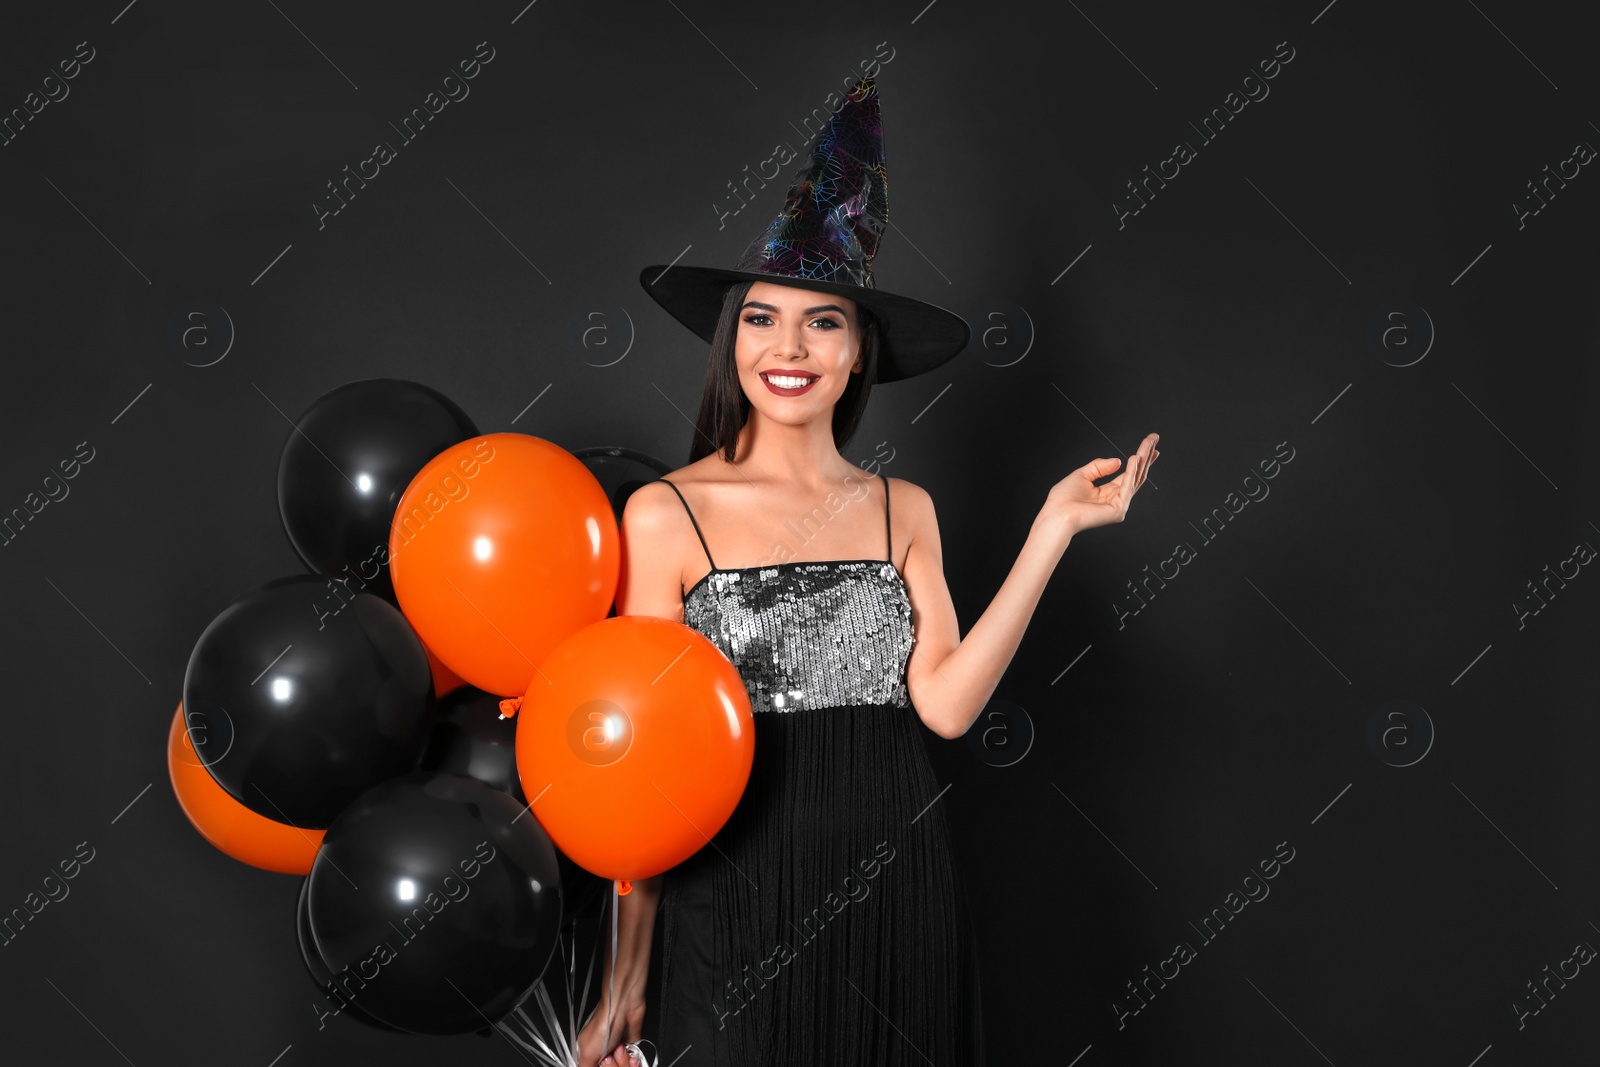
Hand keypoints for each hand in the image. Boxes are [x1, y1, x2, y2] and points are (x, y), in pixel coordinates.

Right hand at [576, 994, 645, 1066]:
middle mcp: (603, 1053)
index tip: (600, 1063)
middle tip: (609, 1054)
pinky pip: (633, 1064)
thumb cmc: (604, 1024)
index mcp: (588, 1054)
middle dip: (611, 1066)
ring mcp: (617, 1050)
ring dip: (622, 1060)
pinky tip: (630, 1053)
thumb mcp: (587, 1053)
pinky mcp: (630, 1047)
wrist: (624, 1009)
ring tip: (619, 1046)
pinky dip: (633, 1061)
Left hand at [1045, 432, 1159, 534]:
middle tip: (1154, 438)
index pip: (1129, 474)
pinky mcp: (1118, 510)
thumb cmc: (1063, 499)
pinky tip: (1135, 459)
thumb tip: (1118, 460)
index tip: (1149, 445)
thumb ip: (1100, 467)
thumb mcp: (1082, 475)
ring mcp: (1119, 505)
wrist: (1056, 514)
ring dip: (1143, 459)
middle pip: (1136, 474)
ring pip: (1135, 478)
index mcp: (1107, 492)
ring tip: (1148, 444)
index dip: (1140, 459)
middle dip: (1146, 456)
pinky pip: (1127, 486)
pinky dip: (1131, 471)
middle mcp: (1116, 499)